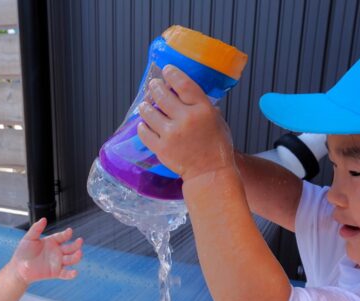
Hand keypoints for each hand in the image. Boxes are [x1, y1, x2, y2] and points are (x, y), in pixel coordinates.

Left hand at [12, 218, 82, 283]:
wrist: (19, 267)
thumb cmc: (23, 252)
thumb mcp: (29, 238)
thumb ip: (36, 229)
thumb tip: (43, 219)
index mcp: (52, 242)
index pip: (62, 237)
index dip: (66, 234)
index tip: (69, 231)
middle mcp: (56, 252)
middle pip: (70, 248)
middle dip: (76, 245)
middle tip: (80, 241)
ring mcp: (57, 262)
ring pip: (70, 260)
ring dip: (76, 257)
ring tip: (79, 253)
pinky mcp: (55, 272)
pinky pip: (65, 274)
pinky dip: (70, 274)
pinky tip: (75, 272)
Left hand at [137, 65, 235, 180]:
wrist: (209, 172)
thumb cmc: (216, 147)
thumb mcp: (217, 120)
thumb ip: (203, 106)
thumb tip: (188, 93)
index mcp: (202, 109)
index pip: (183, 84)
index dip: (172, 74)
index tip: (166, 70)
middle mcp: (186, 119)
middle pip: (162, 95)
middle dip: (154, 87)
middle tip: (153, 85)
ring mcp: (171, 134)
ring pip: (149, 112)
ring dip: (145, 106)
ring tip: (145, 105)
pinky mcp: (161, 148)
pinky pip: (144, 132)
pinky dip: (142, 126)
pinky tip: (144, 124)